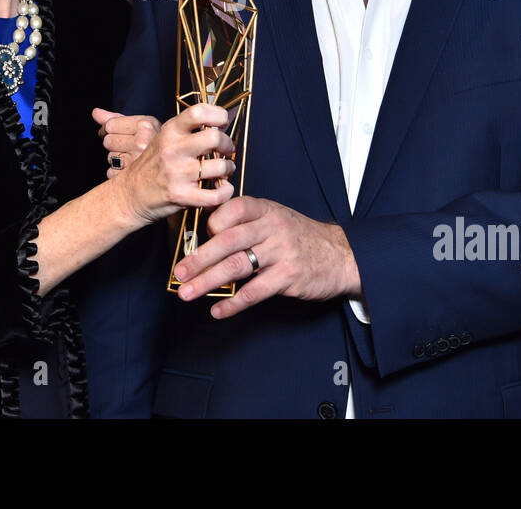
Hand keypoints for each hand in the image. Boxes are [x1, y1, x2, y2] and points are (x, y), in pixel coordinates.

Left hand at [91, 107, 158, 177]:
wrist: (176, 164)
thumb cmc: (155, 144)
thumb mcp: (141, 125)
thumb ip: (116, 118)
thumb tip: (95, 112)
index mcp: (146, 125)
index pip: (109, 125)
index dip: (107, 129)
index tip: (113, 132)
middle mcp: (143, 142)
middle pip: (108, 141)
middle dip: (114, 144)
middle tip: (128, 146)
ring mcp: (139, 160)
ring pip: (110, 158)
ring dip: (116, 159)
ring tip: (132, 158)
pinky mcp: (134, 177)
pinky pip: (111, 173)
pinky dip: (117, 173)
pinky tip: (130, 170)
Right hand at [109, 103, 236, 227]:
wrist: (130, 194)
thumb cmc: (152, 166)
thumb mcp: (163, 139)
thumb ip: (187, 130)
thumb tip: (219, 124)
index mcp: (170, 132)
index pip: (199, 112)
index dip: (218, 115)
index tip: (222, 124)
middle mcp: (173, 150)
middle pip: (215, 138)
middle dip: (228, 145)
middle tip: (225, 150)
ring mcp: (177, 173)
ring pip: (221, 167)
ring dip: (228, 169)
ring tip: (223, 171)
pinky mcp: (181, 196)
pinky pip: (216, 194)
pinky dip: (225, 192)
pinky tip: (222, 188)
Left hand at [171, 196, 360, 318]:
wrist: (342, 255)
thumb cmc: (299, 237)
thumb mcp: (275, 218)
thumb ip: (246, 221)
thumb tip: (205, 227)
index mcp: (265, 209)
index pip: (231, 210)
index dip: (210, 224)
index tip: (195, 240)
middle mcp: (272, 227)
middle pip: (228, 241)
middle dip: (199, 258)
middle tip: (178, 272)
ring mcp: (281, 252)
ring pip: (237, 266)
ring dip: (208, 281)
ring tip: (187, 293)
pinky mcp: (289, 276)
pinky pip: (255, 292)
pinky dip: (234, 303)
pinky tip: (218, 311)